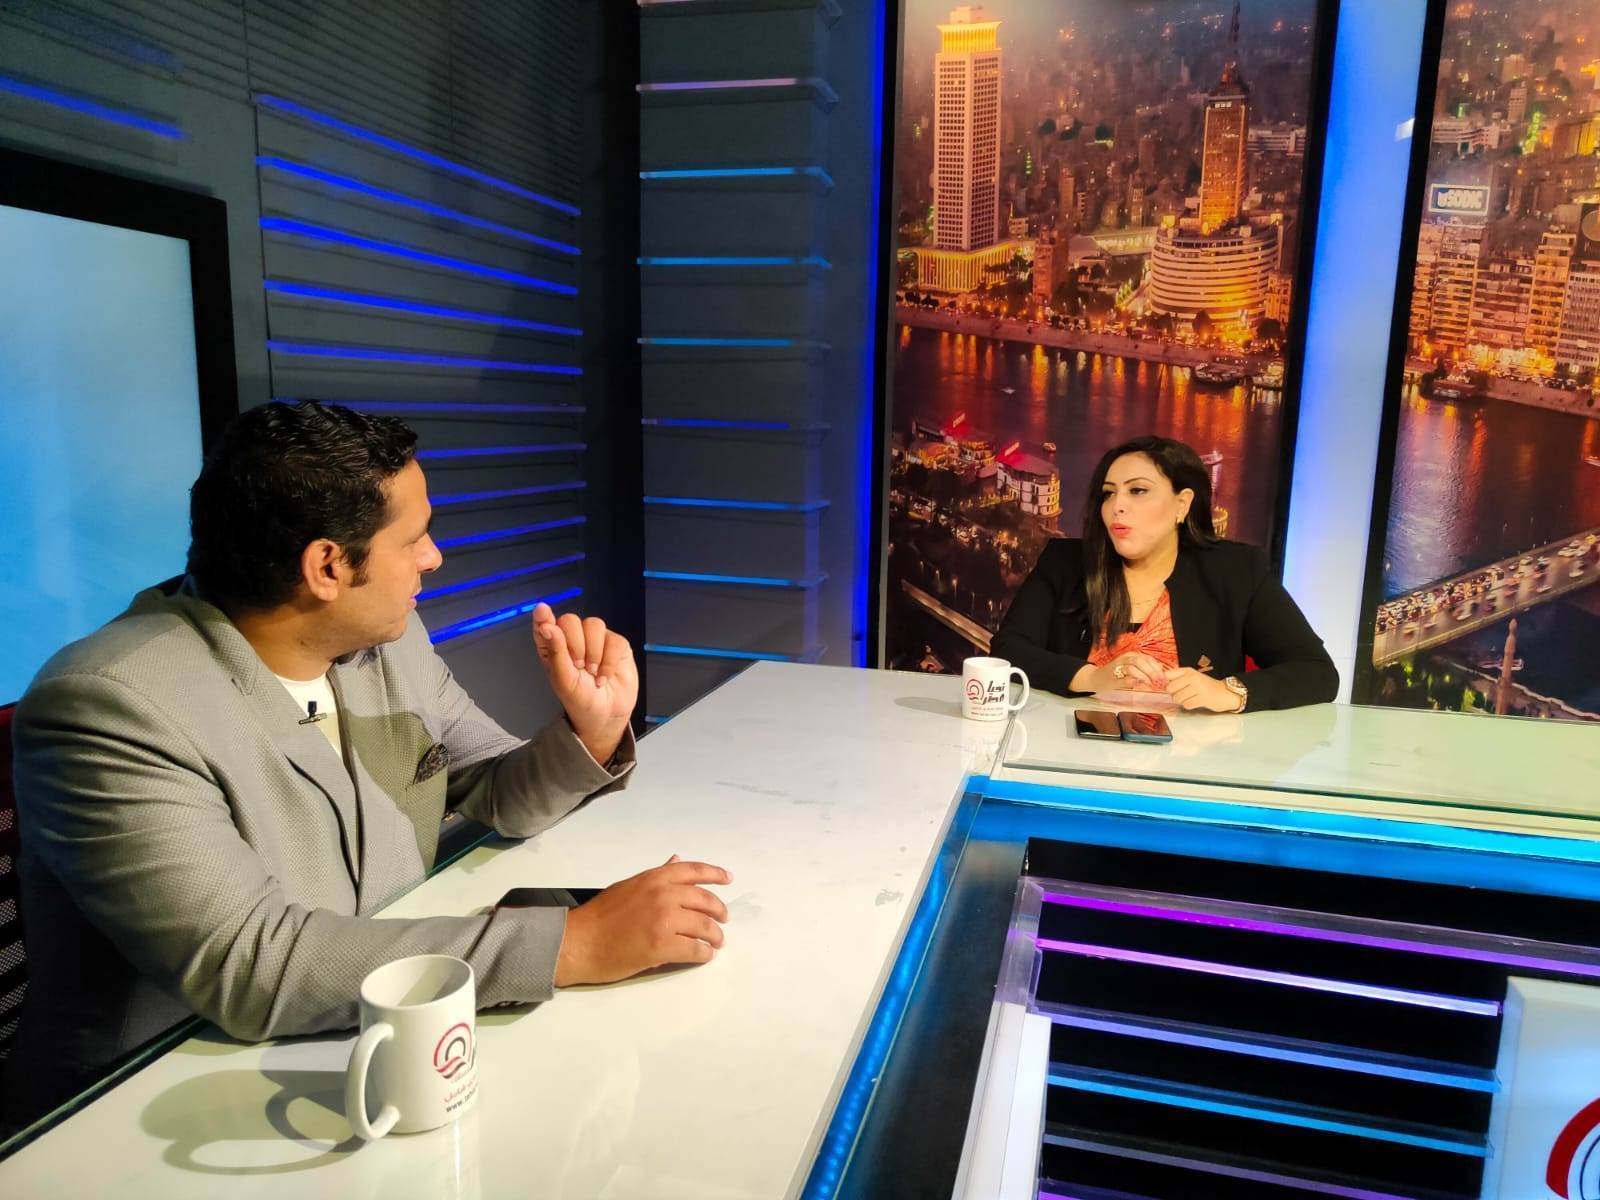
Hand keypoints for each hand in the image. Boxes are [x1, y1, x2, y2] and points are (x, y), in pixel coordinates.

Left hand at [533, 602, 637, 764]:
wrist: (605, 717)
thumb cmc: (579, 700)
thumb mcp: (563, 680)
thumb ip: (556, 651)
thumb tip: (547, 625)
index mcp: (554, 647)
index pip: (545, 624)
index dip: (543, 617)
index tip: (542, 611)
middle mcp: (575, 639)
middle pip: (571, 620)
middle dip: (575, 643)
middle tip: (578, 666)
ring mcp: (597, 641)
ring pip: (594, 625)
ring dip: (593, 651)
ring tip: (592, 673)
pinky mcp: (617, 646)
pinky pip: (614, 640)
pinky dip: (609, 661)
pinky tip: (604, 677)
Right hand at [555, 856, 732, 985]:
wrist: (579, 942)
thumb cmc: (600, 915)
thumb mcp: (629, 886)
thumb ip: (656, 876)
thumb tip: (676, 859)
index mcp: (654, 878)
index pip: (693, 870)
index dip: (715, 874)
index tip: (728, 879)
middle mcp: (663, 894)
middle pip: (705, 901)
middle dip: (719, 912)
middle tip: (723, 921)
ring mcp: (664, 920)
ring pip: (704, 927)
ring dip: (715, 937)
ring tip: (716, 943)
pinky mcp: (662, 946)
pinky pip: (695, 950)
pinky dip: (704, 954)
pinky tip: (704, 956)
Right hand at [1075, 651, 1169, 693]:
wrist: (1096, 679)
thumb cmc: (1116, 675)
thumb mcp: (1132, 670)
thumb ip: (1144, 670)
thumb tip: (1160, 674)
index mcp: (1132, 655)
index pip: (1149, 659)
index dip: (1158, 668)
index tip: (1164, 678)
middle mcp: (1125, 658)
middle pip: (1142, 661)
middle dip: (1153, 672)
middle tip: (1159, 682)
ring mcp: (1118, 665)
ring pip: (1134, 666)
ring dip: (1144, 675)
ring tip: (1149, 684)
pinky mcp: (1113, 675)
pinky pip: (1125, 676)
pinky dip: (1134, 680)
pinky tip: (1139, 684)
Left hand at [1165, 667, 1241, 712]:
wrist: (1225, 693)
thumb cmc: (1206, 687)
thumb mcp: (1192, 678)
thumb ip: (1177, 679)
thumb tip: (1161, 684)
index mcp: (1188, 671)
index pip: (1167, 675)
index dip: (1164, 683)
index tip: (1168, 687)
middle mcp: (1192, 677)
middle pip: (1170, 688)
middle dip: (1174, 694)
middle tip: (1183, 694)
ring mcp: (1198, 687)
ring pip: (1178, 698)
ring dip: (1182, 701)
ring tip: (1191, 698)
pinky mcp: (1203, 698)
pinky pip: (1187, 705)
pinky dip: (1189, 706)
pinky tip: (1196, 702)